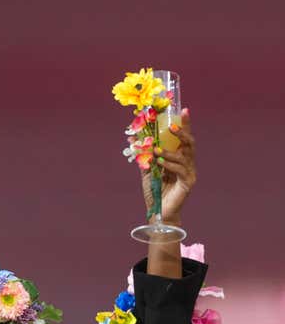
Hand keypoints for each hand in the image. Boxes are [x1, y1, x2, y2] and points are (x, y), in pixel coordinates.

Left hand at [141, 108, 196, 222]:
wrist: (158, 213)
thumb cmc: (155, 192)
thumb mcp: (147, 170)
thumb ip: (143, 155)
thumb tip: (132, 137)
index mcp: (180, 158)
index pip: (184, 138)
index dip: (185, 124)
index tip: (183, 109)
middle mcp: (188, 163)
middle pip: (190, 143)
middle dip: (182, 132)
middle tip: (172, 126)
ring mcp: (190, 173)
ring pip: (183, 156)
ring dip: (168, 152)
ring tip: (156, 151)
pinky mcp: (188, 183)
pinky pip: (180, 170)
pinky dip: (169, 165)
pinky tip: (160, 163)